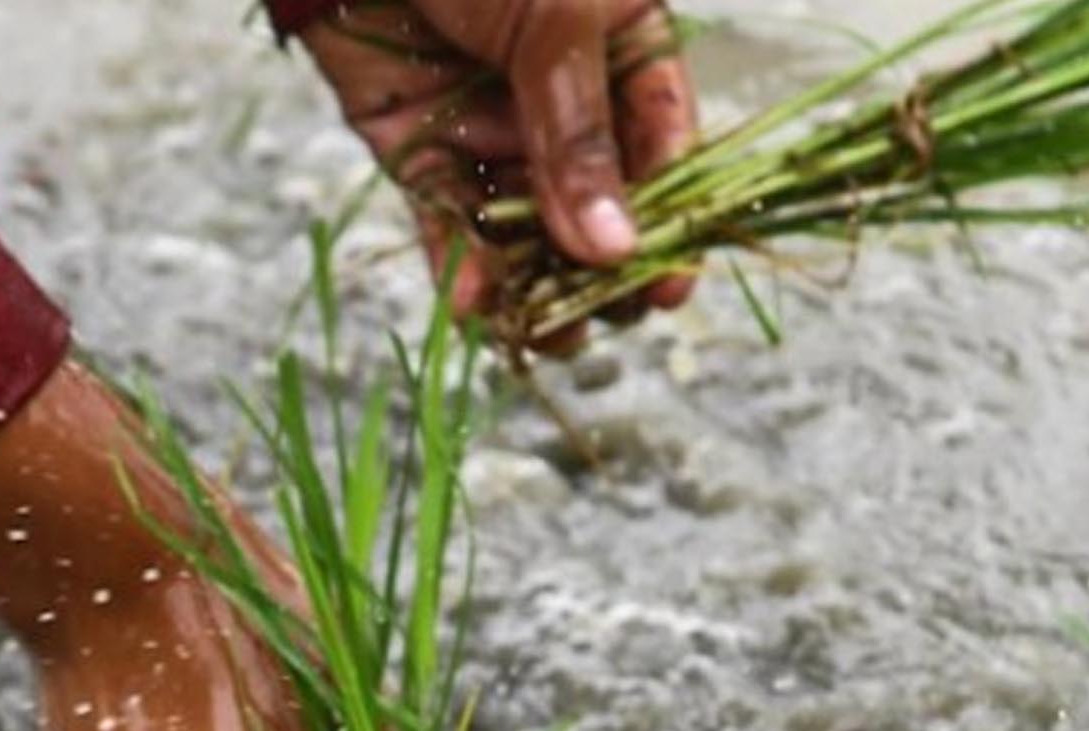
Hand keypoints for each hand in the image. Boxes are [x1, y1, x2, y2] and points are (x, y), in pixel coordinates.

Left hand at [299, 0, 699, 349]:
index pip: (663, 150)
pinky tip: (479, 308)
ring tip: (547, 340)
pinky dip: (462, 268)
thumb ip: (579, 135)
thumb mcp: (558, 21)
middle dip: (603, 271)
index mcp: (624, 50)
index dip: (669, 222)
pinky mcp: (419, 149)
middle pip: (597, 204)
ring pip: (525, 230)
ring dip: (538, 290)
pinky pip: (448, 222)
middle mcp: (563, 97)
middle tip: (605, 321)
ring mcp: (491, 127)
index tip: (668, 289)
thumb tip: (612, 248)